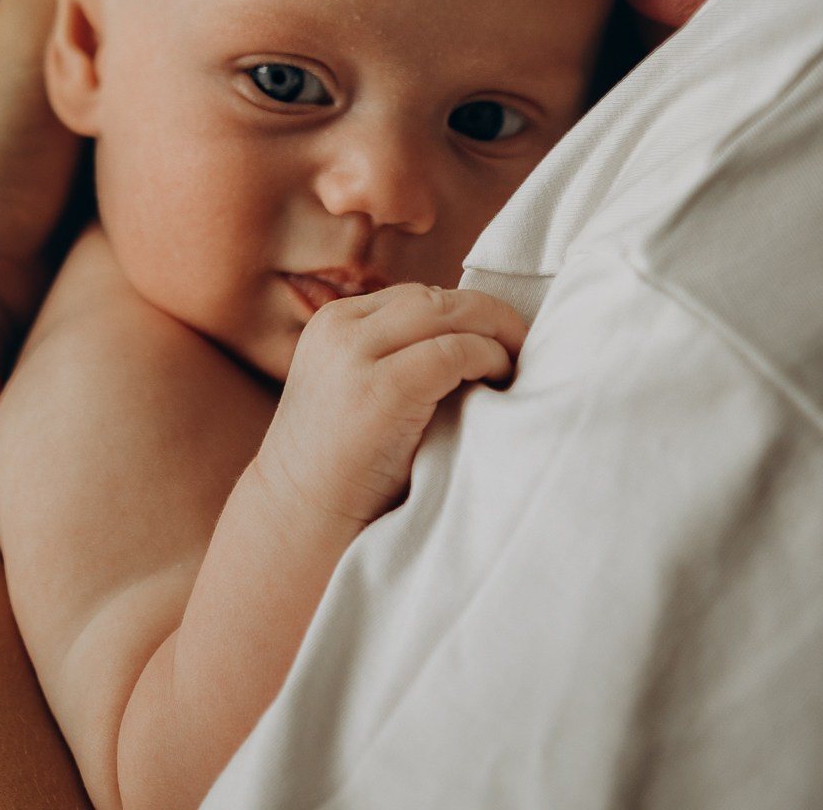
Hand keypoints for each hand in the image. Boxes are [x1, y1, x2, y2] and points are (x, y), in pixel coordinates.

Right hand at [251, 284, 526, 532]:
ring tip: (519, 363)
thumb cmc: (341, 471)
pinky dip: (488, 358)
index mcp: (334, 323)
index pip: (416, 297)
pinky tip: (499, 382)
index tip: (500, 338)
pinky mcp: (382, 389)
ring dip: (495, 332)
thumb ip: (396, 356)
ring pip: (447, 312)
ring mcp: (356, 355)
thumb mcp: (357, 390)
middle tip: (526, 344)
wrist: (296, 525)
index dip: (466, 313)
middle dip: (488, 315)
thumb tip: (479, 338)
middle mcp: (341, 328)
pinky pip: (453, 352)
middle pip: (435, 297)